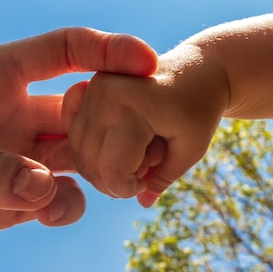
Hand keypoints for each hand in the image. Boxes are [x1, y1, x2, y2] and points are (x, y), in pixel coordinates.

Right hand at [63, 43, 228, 206]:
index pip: (112, 170)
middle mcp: (103, 93)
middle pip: (90, 163)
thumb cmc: (199, 110)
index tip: (149, 179)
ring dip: (102, 164)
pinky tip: (114, 144)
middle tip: (147, 166)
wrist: (196, 70)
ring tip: (136, 152)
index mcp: (131, 106)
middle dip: (115, 179)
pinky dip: (89, 147)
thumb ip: (162, 179)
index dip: (128, 187)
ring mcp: (90, 89)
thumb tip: (141, 201)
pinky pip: (73, 132)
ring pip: (77, 151)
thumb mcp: (191, 149)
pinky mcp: (84, 89)